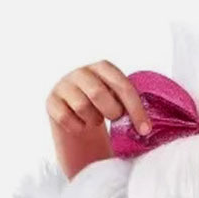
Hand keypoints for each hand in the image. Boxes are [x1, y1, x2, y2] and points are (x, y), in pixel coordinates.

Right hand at [46, 60, 151, 179]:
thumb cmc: (104, 107)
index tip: (145, 130)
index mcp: (103, 67)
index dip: (135, 109)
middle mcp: (81, 72)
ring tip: (95, 119)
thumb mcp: (118, 99)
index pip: (122, 85)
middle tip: (114, 118)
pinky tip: (80, 124)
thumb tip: (147, 126)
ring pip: (82, 107)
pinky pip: (66, 118)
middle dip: (112, 112)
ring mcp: (63, 85)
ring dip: (93, 120)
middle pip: (98, 93)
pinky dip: (78, 127)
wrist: (77, 117)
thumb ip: (130, 102)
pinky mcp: (51, 101)